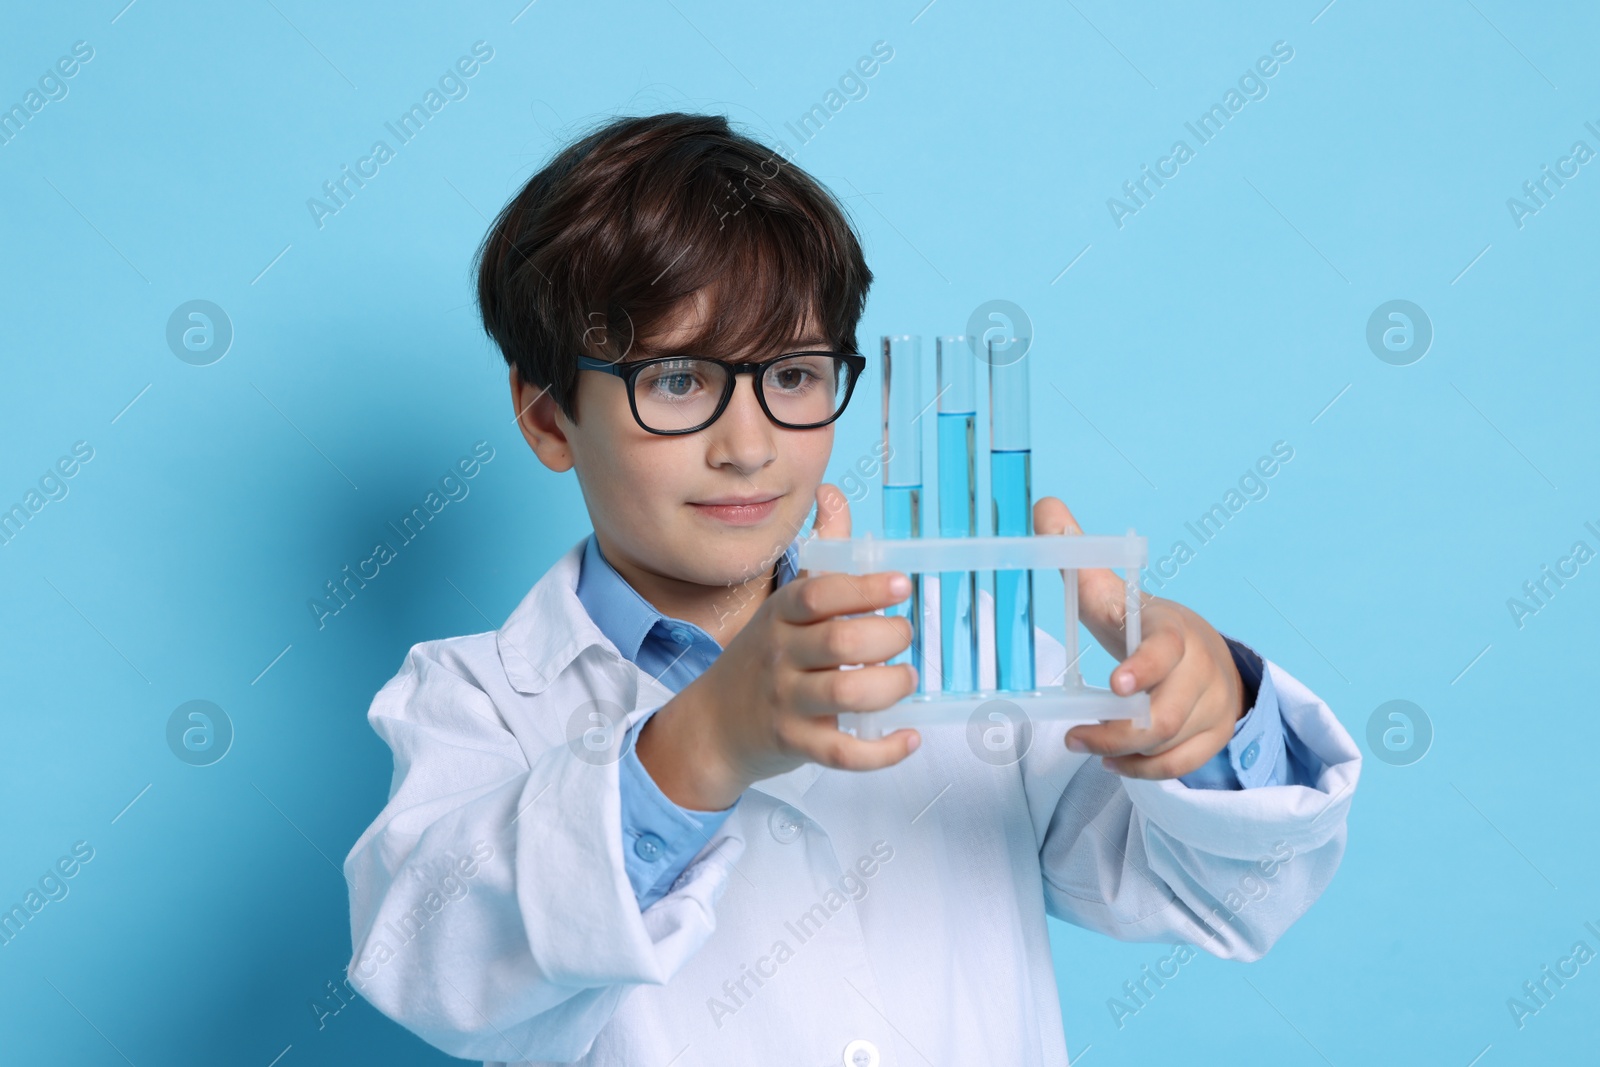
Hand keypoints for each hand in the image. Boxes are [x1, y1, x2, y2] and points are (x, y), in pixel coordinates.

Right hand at [636, 484, 920, 810]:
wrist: (714, 724)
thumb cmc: (763, 657)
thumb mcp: (785, 603)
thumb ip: (821, 549)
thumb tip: (832, 492)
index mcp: (782, 614)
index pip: (821, 593)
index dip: (866, 587)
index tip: (901, 584)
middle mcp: (781, 654)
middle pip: (842, 640)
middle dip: (888, 636)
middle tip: (903, 636)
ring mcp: (786, 700)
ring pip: (847, 692)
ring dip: (891, 685)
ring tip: (905, 678)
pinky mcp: (795, 743)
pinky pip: (844, 752)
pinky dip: (883, 751)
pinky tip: (908, 737)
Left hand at [1035, 497, 1247, 779]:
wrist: (1207, 655)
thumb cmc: (1144, 625)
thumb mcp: (1113, 592)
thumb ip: (1076, 554)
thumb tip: (1041, 506)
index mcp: (1172, 630)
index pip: (1165, 649)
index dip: (1143, 667)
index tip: (1114, 683)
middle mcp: (1199, 671)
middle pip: (1163, 715)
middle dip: (1116, 732)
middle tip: (1073, 737)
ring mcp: (1211, 708)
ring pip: (1168, 746)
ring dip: (1121, 752)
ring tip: (1083, 744)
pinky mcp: (1211, 737)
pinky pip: (1178, 767)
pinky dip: (1142, 770)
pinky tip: (1111, 761)